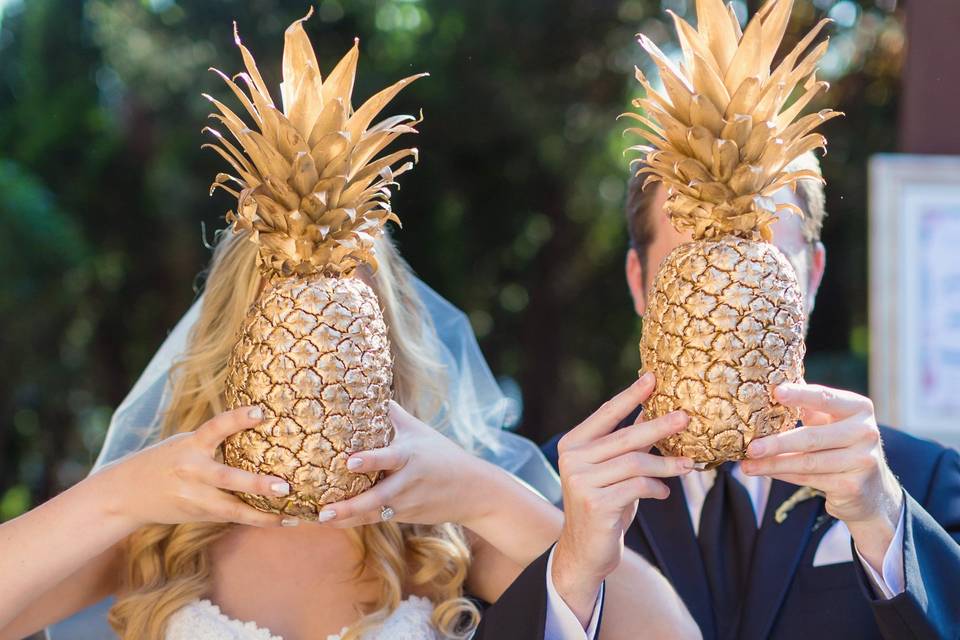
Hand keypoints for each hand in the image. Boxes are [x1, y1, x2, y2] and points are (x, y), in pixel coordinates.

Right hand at [96, 406, 294, 528]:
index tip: (261, 411)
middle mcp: (193, 472)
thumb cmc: (165, 461)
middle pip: (227, 478)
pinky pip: (233, 517)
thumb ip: (213, 440)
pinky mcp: (200, 515)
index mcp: (189, 446)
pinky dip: (258, 519)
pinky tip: (283, 520)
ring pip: (233, 510)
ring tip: (291, 516)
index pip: (215, 427)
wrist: (125, 495)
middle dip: (256, 484)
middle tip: (284, 486)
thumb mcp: (185, 444)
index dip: (237, 419)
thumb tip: (259, 426)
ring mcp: (195, 498)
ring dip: (265, 515)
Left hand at [317, 401, 492, 527]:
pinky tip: (334, 523)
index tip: (350, 461)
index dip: (370, 460)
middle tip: (325, 510)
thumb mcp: (420, 431)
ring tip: (323, 519)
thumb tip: (370, 388)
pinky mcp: (405, 515)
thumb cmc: (442, 454)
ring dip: (348, 517)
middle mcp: (408, 481)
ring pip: (374, 512)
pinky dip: (356, 521)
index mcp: (411, 455)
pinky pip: (377, 518)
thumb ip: (394, 414)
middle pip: (379, 495)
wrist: (473, 490)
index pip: (389, 457)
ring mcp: (407, 502)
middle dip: (352, 505)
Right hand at [552, 372, 692, 625]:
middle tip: (687, 417)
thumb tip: (654, 407)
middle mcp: (572, 459)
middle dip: (660, 426)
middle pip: (625, 436)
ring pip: (636, 463)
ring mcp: (581, 482)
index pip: (606, 413)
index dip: (631, 395)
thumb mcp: (613, 468)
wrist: (585, 550)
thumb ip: (627, 441)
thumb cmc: (604, 501)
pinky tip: (664, 493)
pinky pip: (638, 487)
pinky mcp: (596, 504)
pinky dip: (657, 488)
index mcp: (572, 444)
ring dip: (667, 464)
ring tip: (688, 465)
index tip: (653, 377)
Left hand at [741, 383, 902, 569]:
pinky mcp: (853, 486)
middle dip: (777, 442)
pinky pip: (809, 478)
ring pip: (807, 462)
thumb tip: (772, 384)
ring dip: (773, 463)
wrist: (872, 490)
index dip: (800, 395)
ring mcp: (862, 461)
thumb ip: (809, 405)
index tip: (776, 392)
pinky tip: (763, 471)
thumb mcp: (831, 421)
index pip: (824, 397)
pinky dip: (782, 475)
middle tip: (750, 446)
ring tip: (747, 465)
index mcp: (858, 408)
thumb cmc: (841, 445)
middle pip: (812, 437)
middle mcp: (866, 432)